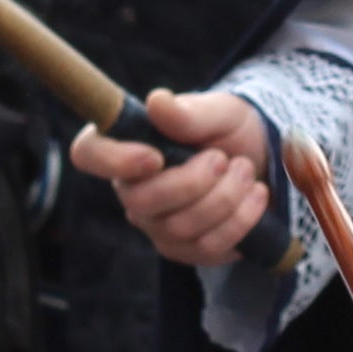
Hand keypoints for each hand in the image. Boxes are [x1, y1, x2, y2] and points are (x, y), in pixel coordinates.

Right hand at [72, 85, 275, 268]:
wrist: (263, 162)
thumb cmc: (228, 131)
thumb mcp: (219, 112)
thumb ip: (189, 112)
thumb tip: (157, 101)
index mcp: (126, 146)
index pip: (89, 154)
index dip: (114, 160)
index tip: (155, 157)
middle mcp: (132, 190)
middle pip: (141, 202)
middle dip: (193, 182)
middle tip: (224, 158)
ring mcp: (156, 225)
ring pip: (180, 228)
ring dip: (225, 197)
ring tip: (245, 170)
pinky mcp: (186, 250)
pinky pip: (208, 247)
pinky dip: (241, 219)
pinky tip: (255, 196)